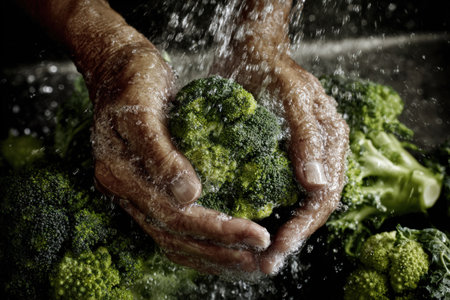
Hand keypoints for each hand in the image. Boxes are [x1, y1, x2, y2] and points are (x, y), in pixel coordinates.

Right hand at [87, 29, 269, 273]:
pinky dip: (201, 241)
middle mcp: (126, 192)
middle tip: (262, 259)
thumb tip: (189, 197)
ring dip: (213, 256)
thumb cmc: (133, 80)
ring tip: (250, 262)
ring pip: (174, 240)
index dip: (216, 230)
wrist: (117, 67)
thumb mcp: (142, 109)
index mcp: (120, 175)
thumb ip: (160, 154)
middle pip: (175, 237)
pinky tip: (225, 246)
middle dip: (221, 251)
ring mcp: (135, 193)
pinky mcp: (148, 188)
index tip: (257, 234)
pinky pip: (173, 226)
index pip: (173, 216)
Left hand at [212, 0, 348, 273]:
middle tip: (267, 265)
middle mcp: (317, 155)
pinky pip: (274, 191)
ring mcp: (296, 158)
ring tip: (256, 257)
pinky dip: (265, 213)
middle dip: (291, 237)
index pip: (324, 196)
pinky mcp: (274, 158)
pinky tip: (247, 227)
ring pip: (293, 204)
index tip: (281, 247)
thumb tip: (317, 187)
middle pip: (310, 207)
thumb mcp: (293, 98)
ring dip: (278, 231)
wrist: (249, 52)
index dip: (304, 226)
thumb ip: (307, 140)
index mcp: (330, 144)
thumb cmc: (273, 70)